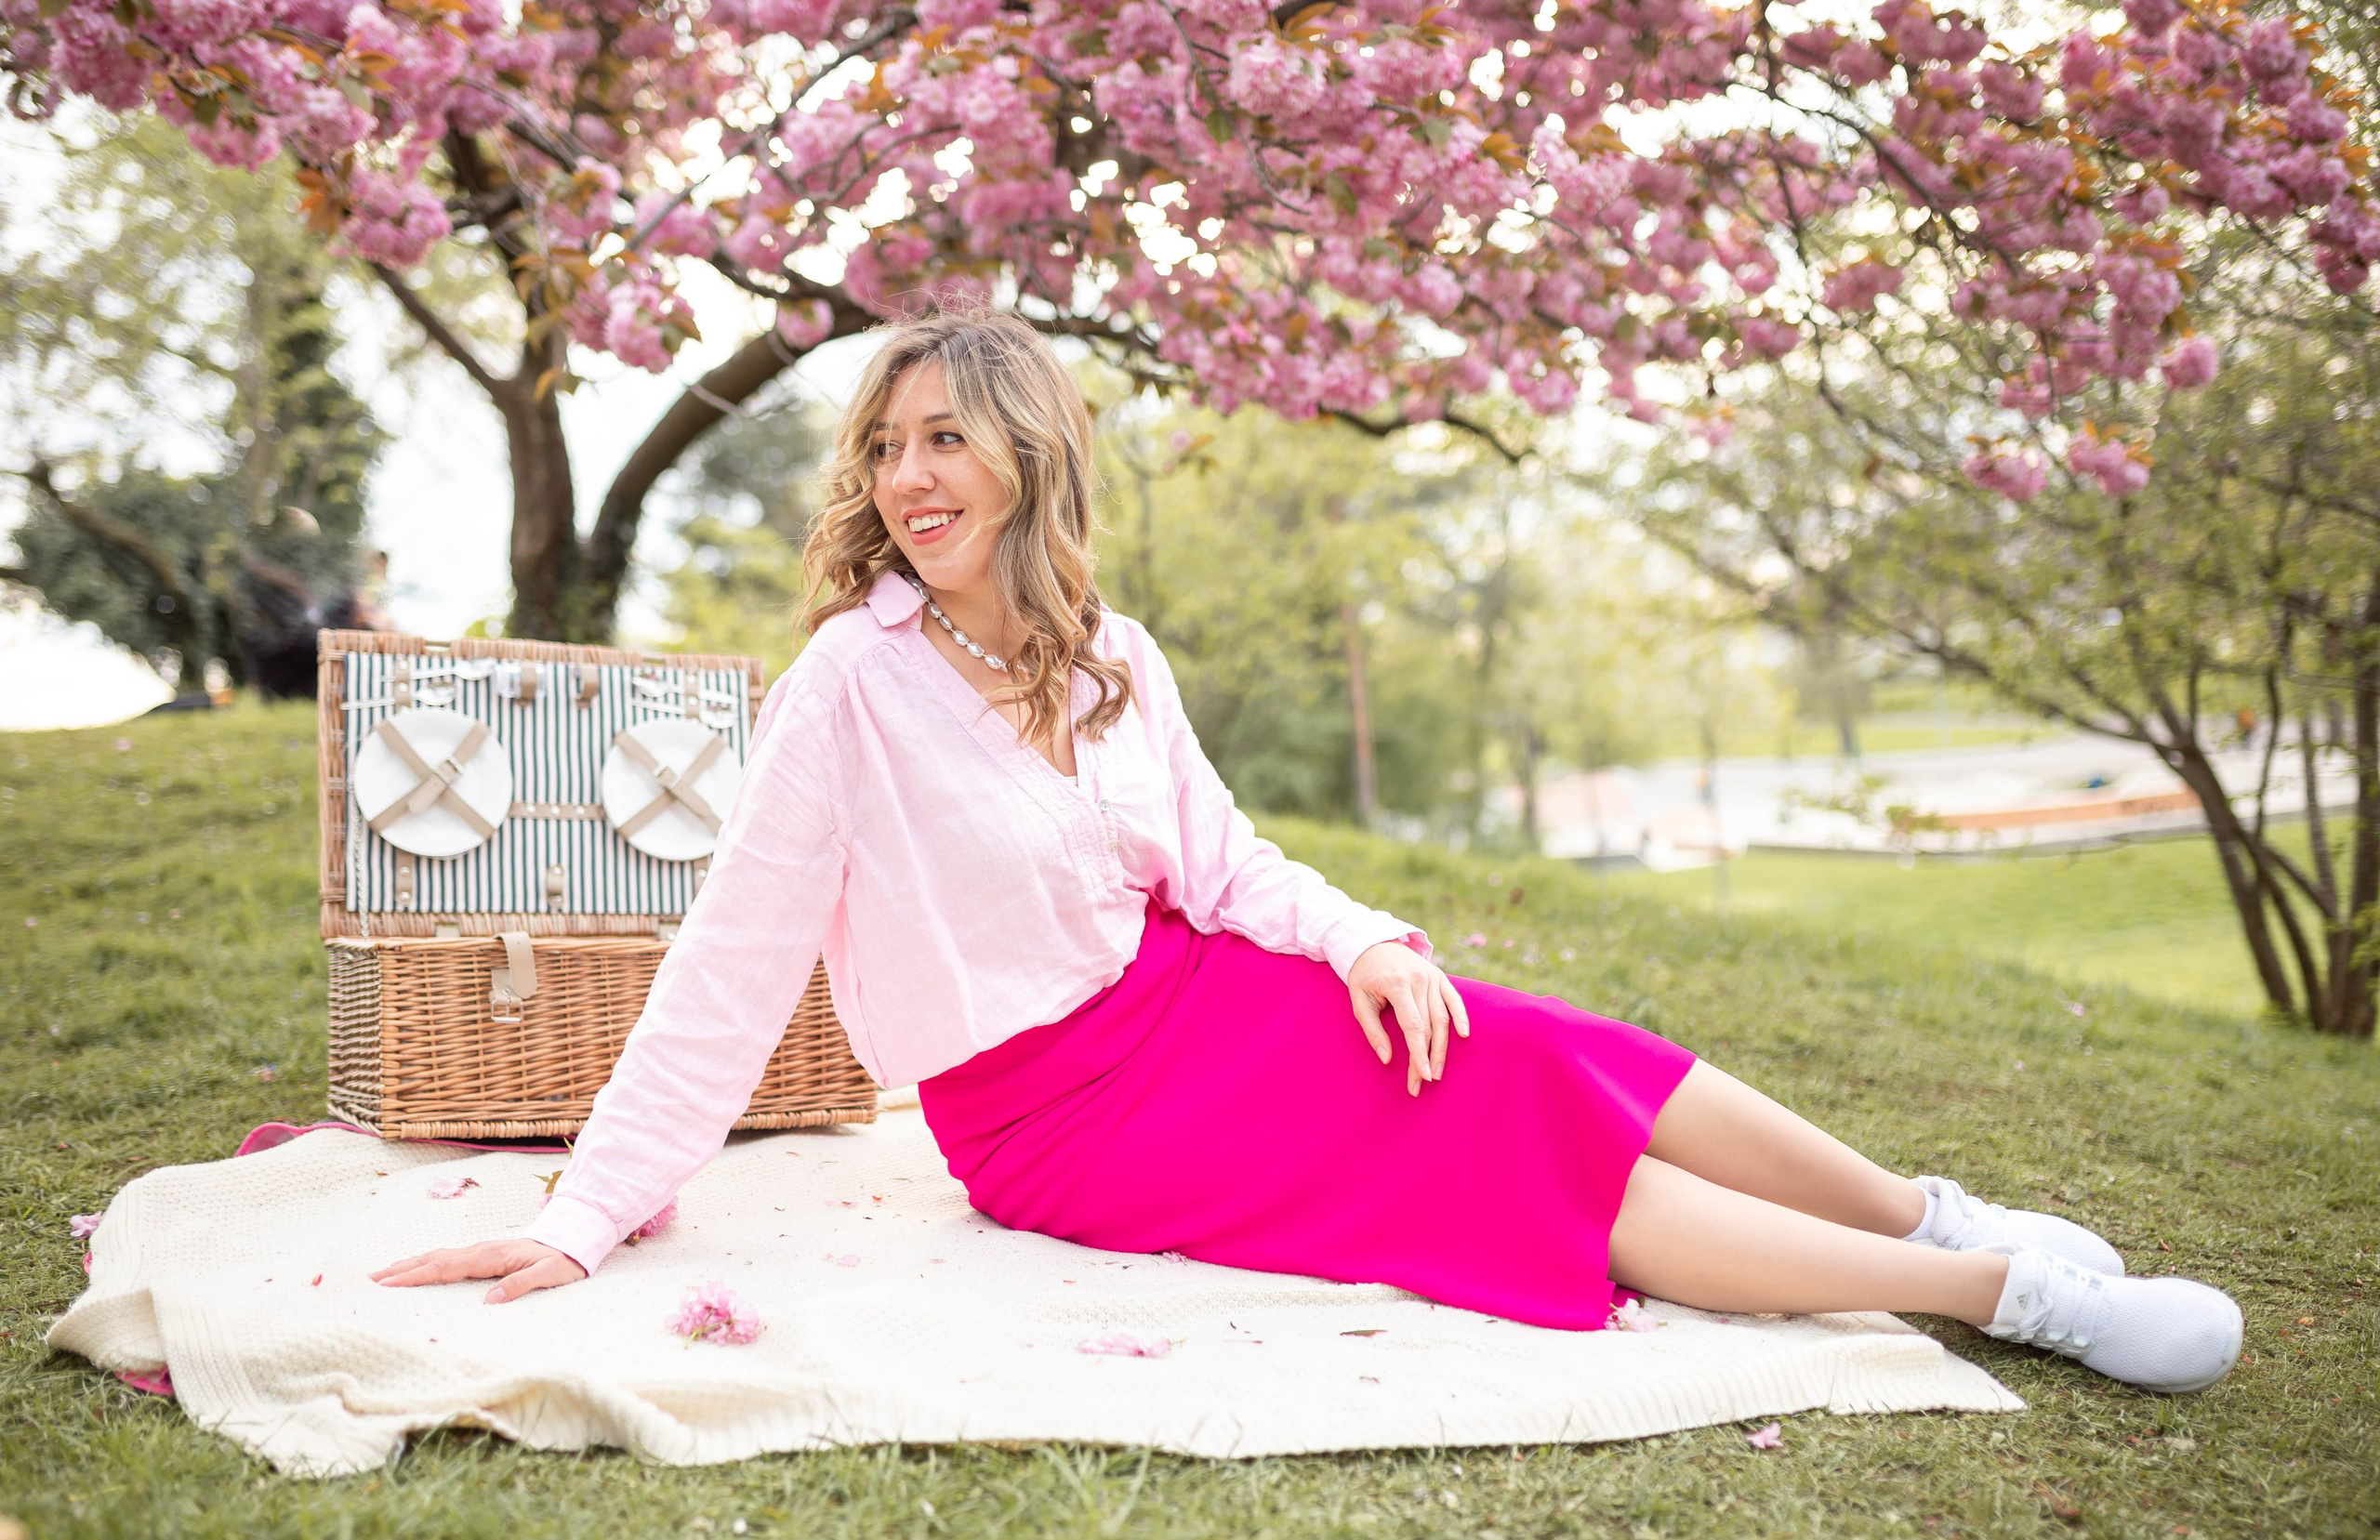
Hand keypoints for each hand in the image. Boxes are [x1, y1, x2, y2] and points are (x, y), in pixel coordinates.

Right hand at [371, 1238, 587, 1302]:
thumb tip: (489, 1301)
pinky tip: (416, 1270)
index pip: (444, 1268)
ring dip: (409, 1265)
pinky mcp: (484, 1255)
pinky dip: (426, 1263)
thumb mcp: (549, 1275)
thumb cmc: (564, 1260)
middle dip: (400, 1269)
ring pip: (437, 1257)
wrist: (575, 1241)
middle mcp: (480, 1251)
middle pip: (432, 1259)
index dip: (415, 1276)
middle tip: (368, 1280)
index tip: (387, 1285)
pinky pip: (448, 1259)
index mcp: (490, 1257)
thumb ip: (521, 1285)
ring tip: (381, 1275)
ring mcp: (481, 1251)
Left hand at [1347, 941, 1469, 1095]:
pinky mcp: (1439, 976)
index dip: (1418, 1053)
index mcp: (1397, 985)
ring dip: (1443, 1047)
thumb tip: (1387, 1059)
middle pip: (1430, 1026)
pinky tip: (1464, 1035)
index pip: (1413, 1026)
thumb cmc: (1364, 976)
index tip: (1421, 1076)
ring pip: (1443, 1017)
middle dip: (1427, 1057)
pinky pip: (1454, 999)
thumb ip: (1372, 1030)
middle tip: (1425, 1082)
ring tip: (1437, 1071)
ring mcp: (1432, 976)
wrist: (1373, 942)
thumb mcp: (1359, 1001)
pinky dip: (1461, 1016)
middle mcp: (1419, 980)